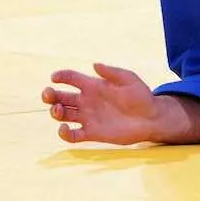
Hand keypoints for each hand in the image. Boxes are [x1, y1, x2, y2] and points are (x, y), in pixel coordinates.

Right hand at [42, 63, 158, 144]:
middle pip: (61, 97)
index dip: (61, 76)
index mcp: (94, 86)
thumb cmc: (141, 96)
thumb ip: (112, 72)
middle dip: (50, 95)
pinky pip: (71, 135)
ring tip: (58, 109)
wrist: (151, 118)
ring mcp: (88, 117)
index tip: (55, 77)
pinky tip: (64, 128)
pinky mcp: (91, 133)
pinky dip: (63, 133)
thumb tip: (94, 65)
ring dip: (55, 112)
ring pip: (62, 114)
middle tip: (48, 94)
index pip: (71, 78)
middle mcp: (87, 101)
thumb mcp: (129, 79)